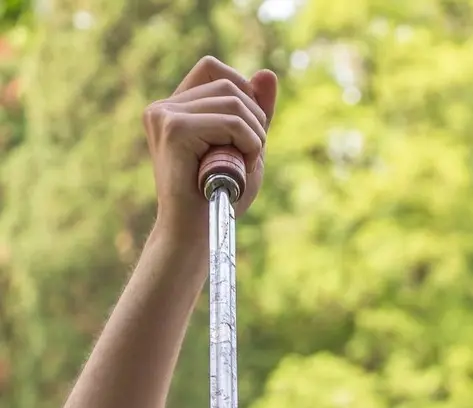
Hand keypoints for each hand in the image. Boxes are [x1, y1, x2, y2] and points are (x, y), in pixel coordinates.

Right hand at [143, 56, 277, 237]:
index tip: (252, 129)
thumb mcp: (246, 149)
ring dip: (255, 135)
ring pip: (233, 100)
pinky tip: (243, 168)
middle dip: (255, 118)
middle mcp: (163, 107)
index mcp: (175, 108)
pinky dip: (250, 144)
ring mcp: (165, 115)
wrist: (196, 235)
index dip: (243, 90)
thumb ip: (255, 113)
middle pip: (228, 82)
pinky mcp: (174, 129)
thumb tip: (268, 73)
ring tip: (246, 165)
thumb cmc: (220, 198)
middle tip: (252, 156)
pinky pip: (230, 121)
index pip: (213, 68)